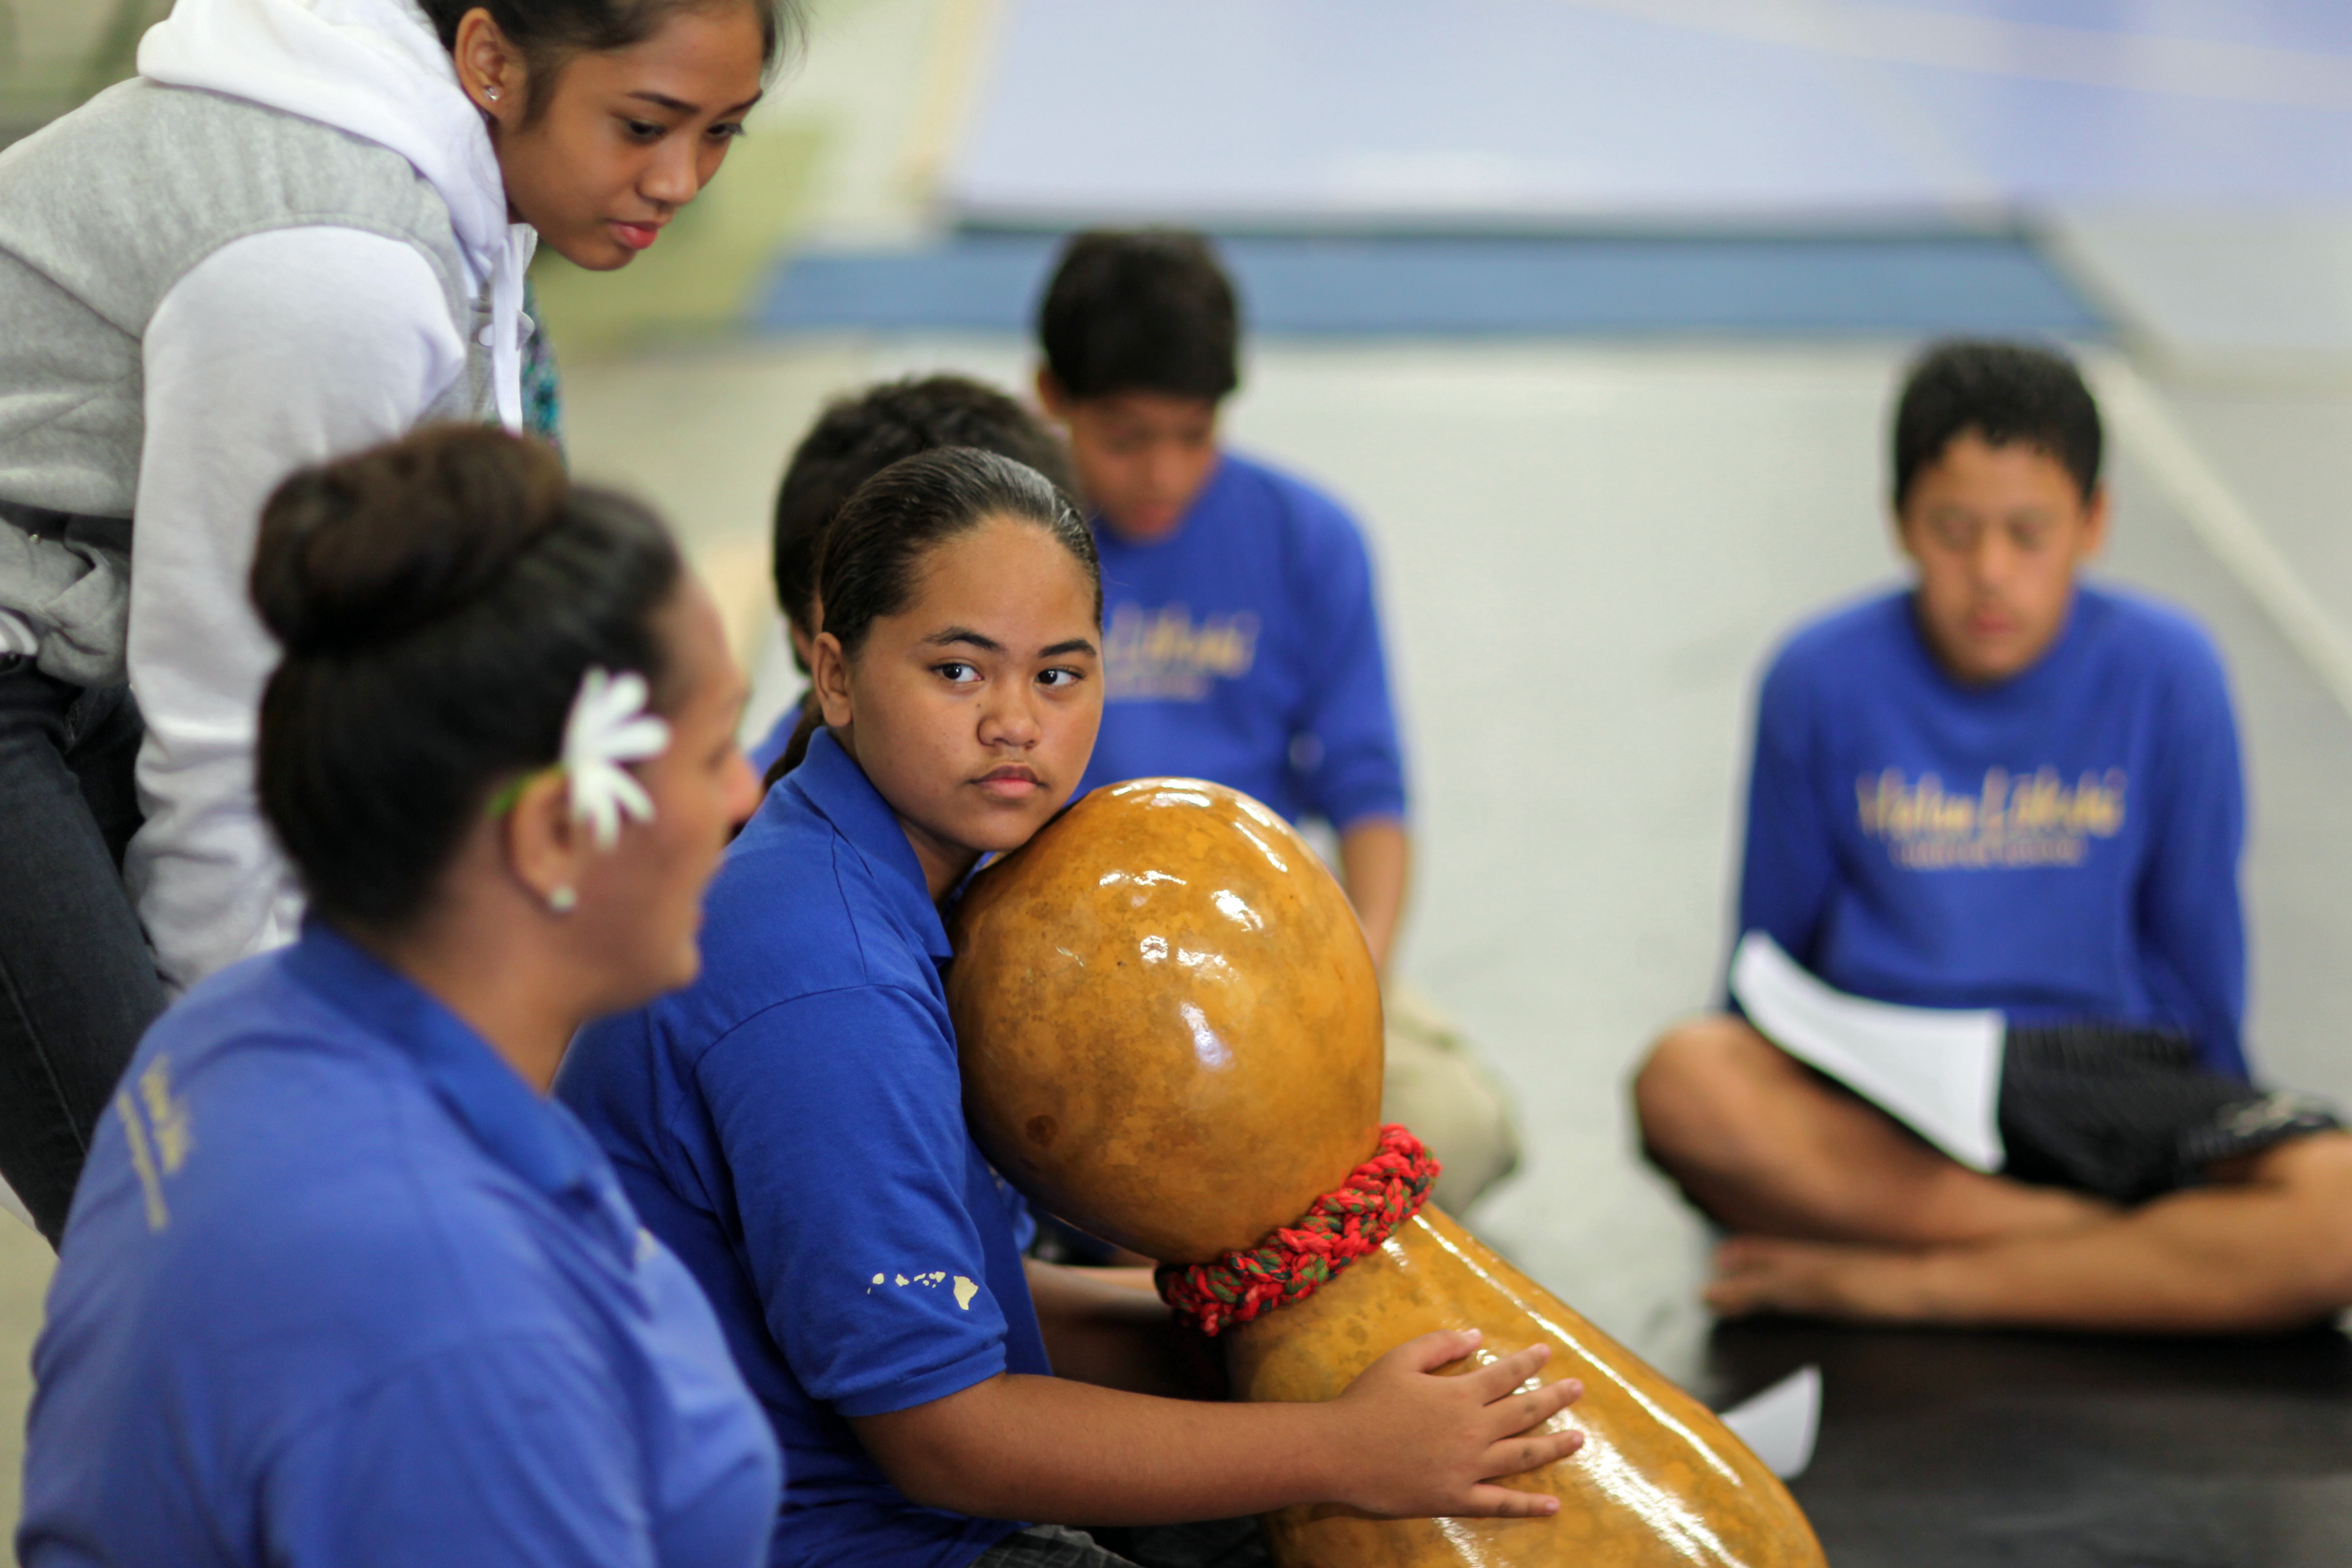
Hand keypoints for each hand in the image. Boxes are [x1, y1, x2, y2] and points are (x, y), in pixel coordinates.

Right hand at [1328, 1329, 1583, 1518]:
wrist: (1338, 1452)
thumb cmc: (1366, 1402)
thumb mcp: (1400, 1360)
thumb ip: (1440, 1345)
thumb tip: (1477, 1336)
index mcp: (1459, 1394)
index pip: (1506, 1374)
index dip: (1529, 1362)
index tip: (1547, 1353)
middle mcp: (1472, 1430)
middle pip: (1524, 1412)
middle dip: (1554, 1398)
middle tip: (1578, 1389)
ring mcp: (1468, 1467)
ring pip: (1522, 1456)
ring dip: (1554, 1446)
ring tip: (1579, 1440)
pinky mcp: (1456, 1498)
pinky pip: (1500, 1503)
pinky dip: (1528, 1505)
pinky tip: (1552, 1505)